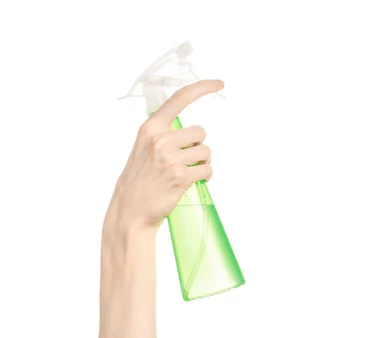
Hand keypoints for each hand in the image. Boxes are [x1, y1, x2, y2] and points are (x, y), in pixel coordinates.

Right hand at [108, 79, 224, 229]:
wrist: (130, 210)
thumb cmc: (139, 180)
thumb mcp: (142, 148)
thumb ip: (161, 134)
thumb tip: (186, 130)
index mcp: (150, 128)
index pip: (180, 98)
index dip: (202, 88)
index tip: (218, 83)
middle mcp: (160, 139)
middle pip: (200, 132)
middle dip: (197, 146)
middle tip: (184, 160)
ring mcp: (170, 158)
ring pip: (206, 152)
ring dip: (202, 163)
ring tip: (185, 172)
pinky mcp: (181, 177)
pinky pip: (207, 171)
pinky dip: (204, 177)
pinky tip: (191, 182)